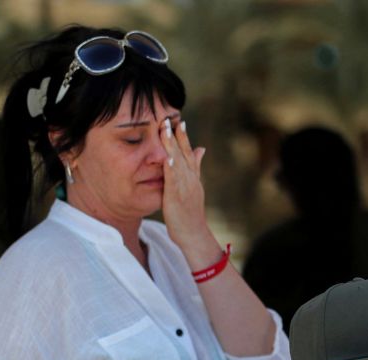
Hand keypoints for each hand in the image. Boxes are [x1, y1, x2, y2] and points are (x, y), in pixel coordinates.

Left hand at [159, 117, 215, 258]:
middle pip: (185, 153)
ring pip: (179, 163)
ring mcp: (185, 187)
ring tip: (166, 130)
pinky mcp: (177, 197)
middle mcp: (191, 179)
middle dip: (177, 135)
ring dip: (173, 146)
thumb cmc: (191, 213)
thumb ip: (196, 167)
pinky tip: (168, 157)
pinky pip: (174, 181)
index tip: (178, 119)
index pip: (189, 152)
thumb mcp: (194, 187)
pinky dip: (172, 168)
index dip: (184, 137)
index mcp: (193, 177)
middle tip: (171, 117)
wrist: (194, 235)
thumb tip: (201, 148)